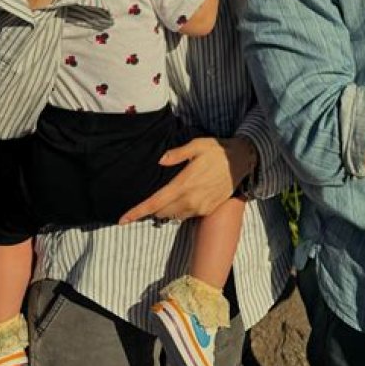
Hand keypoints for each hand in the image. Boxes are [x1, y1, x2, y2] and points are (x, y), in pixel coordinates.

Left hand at [119, 135, 254, 222]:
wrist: (242, 161)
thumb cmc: (217, 150)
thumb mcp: (197, 145)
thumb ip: (177, 153)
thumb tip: (160, 161)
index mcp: (184, 184)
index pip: (155, 203)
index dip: (137, 212)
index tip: (122, 220)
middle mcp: (190, 199)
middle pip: (162, 212)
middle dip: (153, 208)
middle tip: (151, 198)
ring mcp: (200, 207)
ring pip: (174, 215)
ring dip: (167, 209)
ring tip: (169, 196)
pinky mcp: (208, 210)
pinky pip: (187, 214)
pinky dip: (181, 209)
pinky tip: (186, 196)